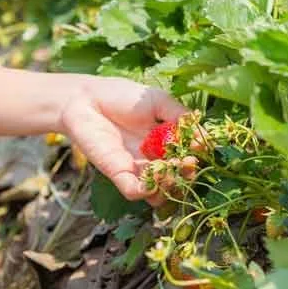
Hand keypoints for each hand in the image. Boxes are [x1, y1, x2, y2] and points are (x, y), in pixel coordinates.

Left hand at [58, 75, 189, 204]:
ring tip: (172, 169)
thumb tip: (202, 135)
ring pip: (159, 192)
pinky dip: (147, 190)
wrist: (85, 98)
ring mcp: (136, 169)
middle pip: (177, 179)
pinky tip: (154, 175)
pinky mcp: (117, 174)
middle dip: (187, 175)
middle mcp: (153, 160)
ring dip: (170, 186)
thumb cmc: (120, 96)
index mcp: (165, 142)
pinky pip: (135, 192)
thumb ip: (179, 115)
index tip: (199, 148)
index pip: (187, 158)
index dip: (196, 157)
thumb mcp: (157, 101)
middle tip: (189, 162)